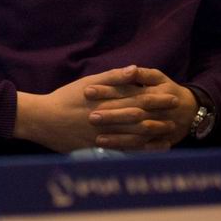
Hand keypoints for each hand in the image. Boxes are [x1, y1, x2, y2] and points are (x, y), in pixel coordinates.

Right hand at [13, 65, 176, 152]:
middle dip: (161, 115)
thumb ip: (112, 77)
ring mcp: (103, 136)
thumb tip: (135, 70)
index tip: (172, 96)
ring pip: (135, 136)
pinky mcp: (98, 149)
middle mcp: (107, 120)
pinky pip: (124, 150)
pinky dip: (141, 149)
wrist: (43, 119)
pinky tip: (153, 148)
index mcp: (106, 102)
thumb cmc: (65, 98)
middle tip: (177, 113)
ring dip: (155, 133)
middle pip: (140, 118)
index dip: (157, 99)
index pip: (138, 100)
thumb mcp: (88, 83)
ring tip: (171, 131)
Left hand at [85, 66, 198, 148]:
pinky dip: (125, 147)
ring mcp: (159, 128)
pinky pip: (141, 147)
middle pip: (132, 113)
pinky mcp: (159, 142)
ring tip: (96, 137)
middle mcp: (157, 111)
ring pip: (137, 133)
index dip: (107, 90)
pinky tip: (108, 147)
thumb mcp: (158, 78)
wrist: (191, 112)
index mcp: (155, 92)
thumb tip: (130, 68)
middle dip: (110, 114)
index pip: (128, 91)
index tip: (87, 91)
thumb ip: (141, 75)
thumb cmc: (168, 90)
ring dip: (117, 136)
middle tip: (89, 116)